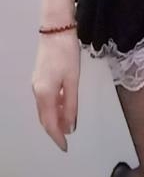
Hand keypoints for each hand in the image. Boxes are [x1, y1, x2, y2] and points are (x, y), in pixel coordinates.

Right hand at [31, 30, 80, 151]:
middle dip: (55, 129)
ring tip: (68, 124)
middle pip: (45, 118)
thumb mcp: (73, 80)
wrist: (56, 29)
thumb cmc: (66, 53)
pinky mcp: (40, 76)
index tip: (66, 147)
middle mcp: (37, 91)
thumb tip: (70, 126)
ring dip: (55, 118)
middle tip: (67, 138)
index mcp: (45, 94)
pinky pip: (46, 98)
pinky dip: (54, 106)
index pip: (50, 123)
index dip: (58, 137)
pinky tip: (64, 105)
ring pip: (45, 108)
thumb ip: (71, 104)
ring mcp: (37, 83)